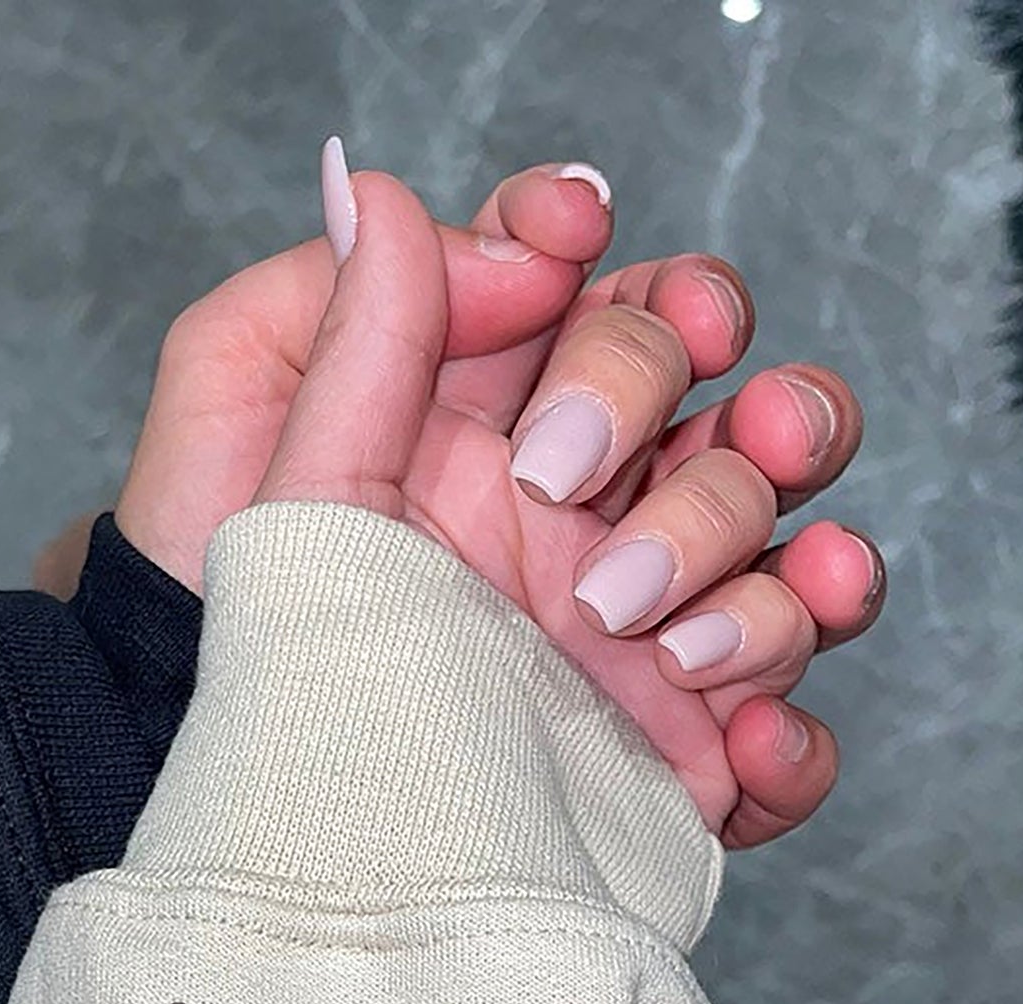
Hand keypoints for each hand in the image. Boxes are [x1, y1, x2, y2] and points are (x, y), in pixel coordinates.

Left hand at [109, 153, 883, 846]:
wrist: (246, 790)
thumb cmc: (228, 616)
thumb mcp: (250, 445)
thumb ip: (341, 319)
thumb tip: (387, 194)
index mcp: (511, 427)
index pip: (621, 303)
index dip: (620, 263)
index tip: (561, 249)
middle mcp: (595, 519)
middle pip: (731, 403)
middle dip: (664, 400)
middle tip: (559, 477)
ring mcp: (643, 636)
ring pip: (781, 548)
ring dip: (747, 559)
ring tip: (637, 625)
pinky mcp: (668, 758)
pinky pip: (786, 735)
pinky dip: (794, 737)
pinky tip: (737, 740)